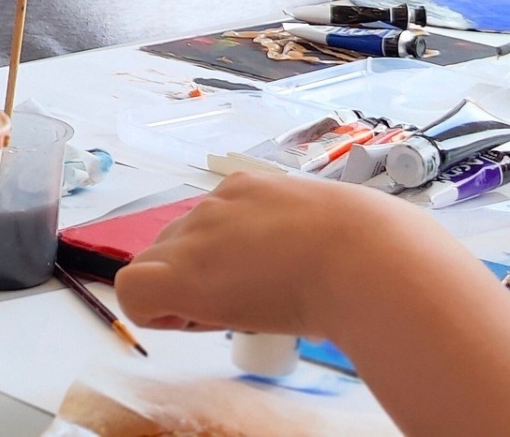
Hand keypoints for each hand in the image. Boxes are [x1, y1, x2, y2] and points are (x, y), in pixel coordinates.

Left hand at [115, 172, 447, 339]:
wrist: (370, 260)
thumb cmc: (375, 255)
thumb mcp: (340, 232)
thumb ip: (311, 238)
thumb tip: (318, 262)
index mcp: (252, 191)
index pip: (212, 227)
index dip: (224, 264)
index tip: (261, 285)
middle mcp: (215, 204)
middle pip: (177, 246)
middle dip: (200, 280)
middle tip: (251, 306)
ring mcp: (196, 235)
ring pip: (157, 266)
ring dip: (185, 296)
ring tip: (238, 312)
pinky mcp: (180, 273)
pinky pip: (133, 291)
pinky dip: (157, 312)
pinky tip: (200, 319)